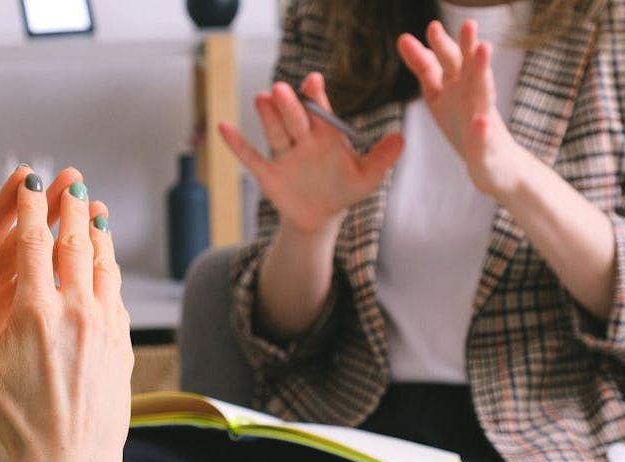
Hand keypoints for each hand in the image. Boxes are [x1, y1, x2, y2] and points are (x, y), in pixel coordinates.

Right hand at [0, 169, 133, 461]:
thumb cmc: (18, 420)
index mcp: (35, 313)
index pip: (33, 243)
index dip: (32, 207)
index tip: (31, 182)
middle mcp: (76, 311)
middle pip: (76, 244)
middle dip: (72, 208)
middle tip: (73, 183)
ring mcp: (105, 326)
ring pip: (105, 265)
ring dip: (99, 233)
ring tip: (95, 212)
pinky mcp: (123, 343)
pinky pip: (118, 294)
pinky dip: (111, 270)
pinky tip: (107, 265)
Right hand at [219, 73, 403, 236]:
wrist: (321, 216)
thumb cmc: (344, 190)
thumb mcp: (367, 177)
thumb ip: (382, 158)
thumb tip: (401, 139)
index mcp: (326, 135)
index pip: (320, 112)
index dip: (316, 97)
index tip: (313, 81)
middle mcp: (302, 139)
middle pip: (295, 119)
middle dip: (289, 105)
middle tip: (283, 90)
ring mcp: (284, 155)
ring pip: (275, 132)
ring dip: (267, 117)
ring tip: (262, 98)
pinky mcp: (268, 173)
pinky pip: (250, 157)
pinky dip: (236, 144)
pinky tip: (223, 127)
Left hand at [398, 20, 530, 199]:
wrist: (494, 163)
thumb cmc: (464, 123)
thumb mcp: (439, 93)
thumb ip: (425, 67)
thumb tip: (403, 38)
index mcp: (457, 85)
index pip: (445, 62)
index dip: (438, 46)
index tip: (430, 28)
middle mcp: (472, 95)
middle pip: (468, 68)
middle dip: (467, 47)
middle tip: (468, 24)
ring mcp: (482, 119)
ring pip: (484, 92)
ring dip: (483, 72)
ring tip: (484, 50)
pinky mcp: (487, 145)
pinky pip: (484, 138)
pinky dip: (482, 131)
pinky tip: (480, 123)